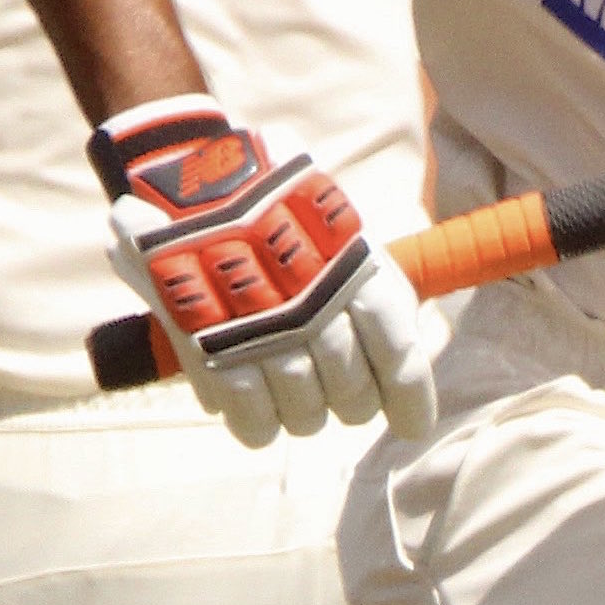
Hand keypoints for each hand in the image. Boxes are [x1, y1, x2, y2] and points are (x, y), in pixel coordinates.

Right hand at [91, 95, 435, 447]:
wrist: (190, 176)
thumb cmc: (274, 203)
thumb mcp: (335, 227)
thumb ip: (370, 285)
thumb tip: (402, 352)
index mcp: (358, 271)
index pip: (398, 354)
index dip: (410, 399)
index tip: (414, 427)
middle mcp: (318, 309)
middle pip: (353, 394)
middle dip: (352, 403)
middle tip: (342, 396)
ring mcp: (266, 336)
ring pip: (306, 415)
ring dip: (306, 414)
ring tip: (295, 395)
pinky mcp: (213, 355)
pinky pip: (252, 421)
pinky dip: (260, 425)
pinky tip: (260, 414)